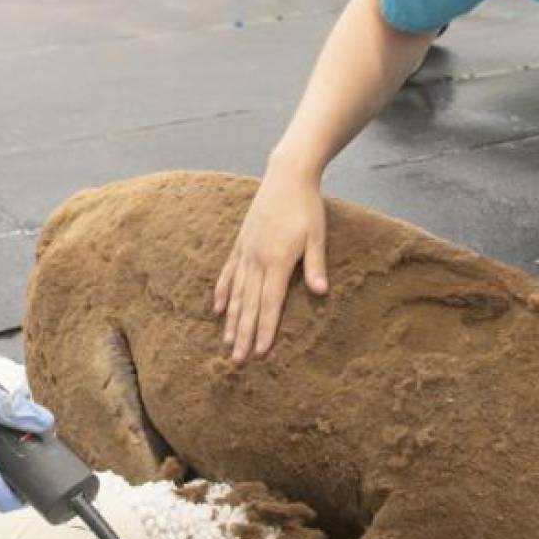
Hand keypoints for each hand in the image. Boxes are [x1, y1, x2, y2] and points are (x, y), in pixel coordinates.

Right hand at [213, 162, 328, 363]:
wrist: (286, 176)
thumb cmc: (307, 207)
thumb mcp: (317, 235)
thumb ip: (315, 265)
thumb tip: (320, 292)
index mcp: (277, 260)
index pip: (269, 303)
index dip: (264, 329)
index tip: (259, 352)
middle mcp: (256, 259)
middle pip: (248, 304)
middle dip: (243, 334)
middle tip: (237, 362)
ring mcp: (245, 251)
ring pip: (236, 293)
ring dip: (231, 320)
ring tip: (225, 344)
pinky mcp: (241, 243)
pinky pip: (228, 272)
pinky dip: (223, 292)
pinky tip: (217, 309)